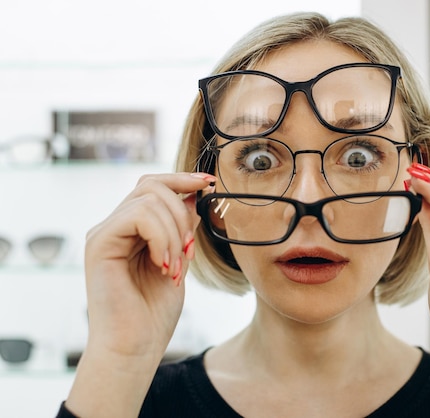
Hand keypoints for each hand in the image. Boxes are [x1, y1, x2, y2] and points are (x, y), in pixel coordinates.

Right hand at [83, 172, 214, 359]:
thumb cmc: (154, 312)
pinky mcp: (99, 244)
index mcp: (131, 229)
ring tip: (176, 266)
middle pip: (151, 184)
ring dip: (174, 232)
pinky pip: (138, 217)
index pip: (154, 186)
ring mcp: (104, 233)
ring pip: (149, 199)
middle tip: (190, 249)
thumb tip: (195, 195)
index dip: (183, 179)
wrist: (134, 348)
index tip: (211, 183)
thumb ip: (182, 229)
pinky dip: (161, 238)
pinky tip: (164, 266)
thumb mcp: (178, 261)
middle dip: (183, 209)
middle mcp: (114, 226)